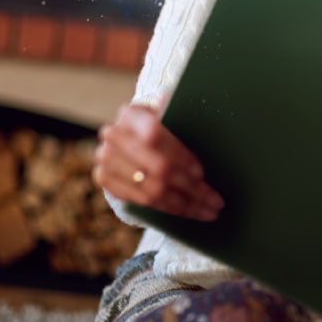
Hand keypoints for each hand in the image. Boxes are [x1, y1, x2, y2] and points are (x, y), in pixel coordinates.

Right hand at [92, 102, 223, 220]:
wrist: (130, 137)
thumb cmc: (161, 125)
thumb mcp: (170, 114)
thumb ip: (183, 115)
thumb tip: (197, 110)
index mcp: (132, 113)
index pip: (156, 135)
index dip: (179, 156)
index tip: (201, 173)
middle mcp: (114, 135)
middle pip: (157, 168)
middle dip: (191, 188)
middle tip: (215, 200)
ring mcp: (105, 158)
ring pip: (152, 190)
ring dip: (185, 205)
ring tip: (209, 210)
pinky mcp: (105, 178)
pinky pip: (142, 201)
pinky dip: (170, 209)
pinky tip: (190, 212)